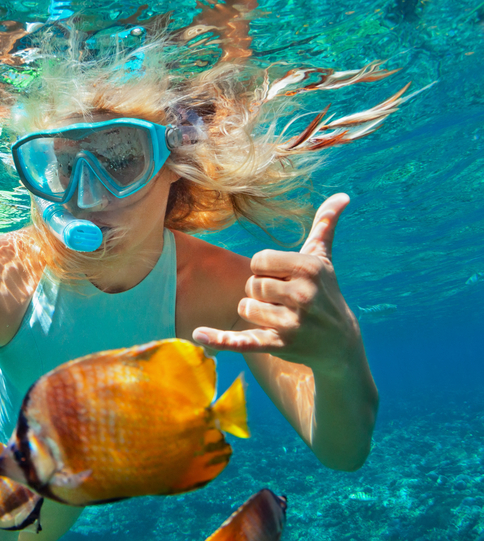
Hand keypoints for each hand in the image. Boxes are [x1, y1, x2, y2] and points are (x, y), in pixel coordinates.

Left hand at [192, 193, 359, 371]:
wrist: (340, 343)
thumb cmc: (325, 293)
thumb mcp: (324, 259)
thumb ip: (325, 226)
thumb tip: (342, 195)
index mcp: (309, 268)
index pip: (258, 261)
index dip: (264, 270)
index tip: (283, 279)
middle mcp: (303, 294)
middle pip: (251, 285)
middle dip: (260, 293)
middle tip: (283, 301)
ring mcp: (292, 322)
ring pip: (245, 307)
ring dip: (255, 313)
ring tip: (280, 317)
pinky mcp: (280, 345)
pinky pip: (243, 340)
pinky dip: (220, 340)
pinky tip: (198, 335)